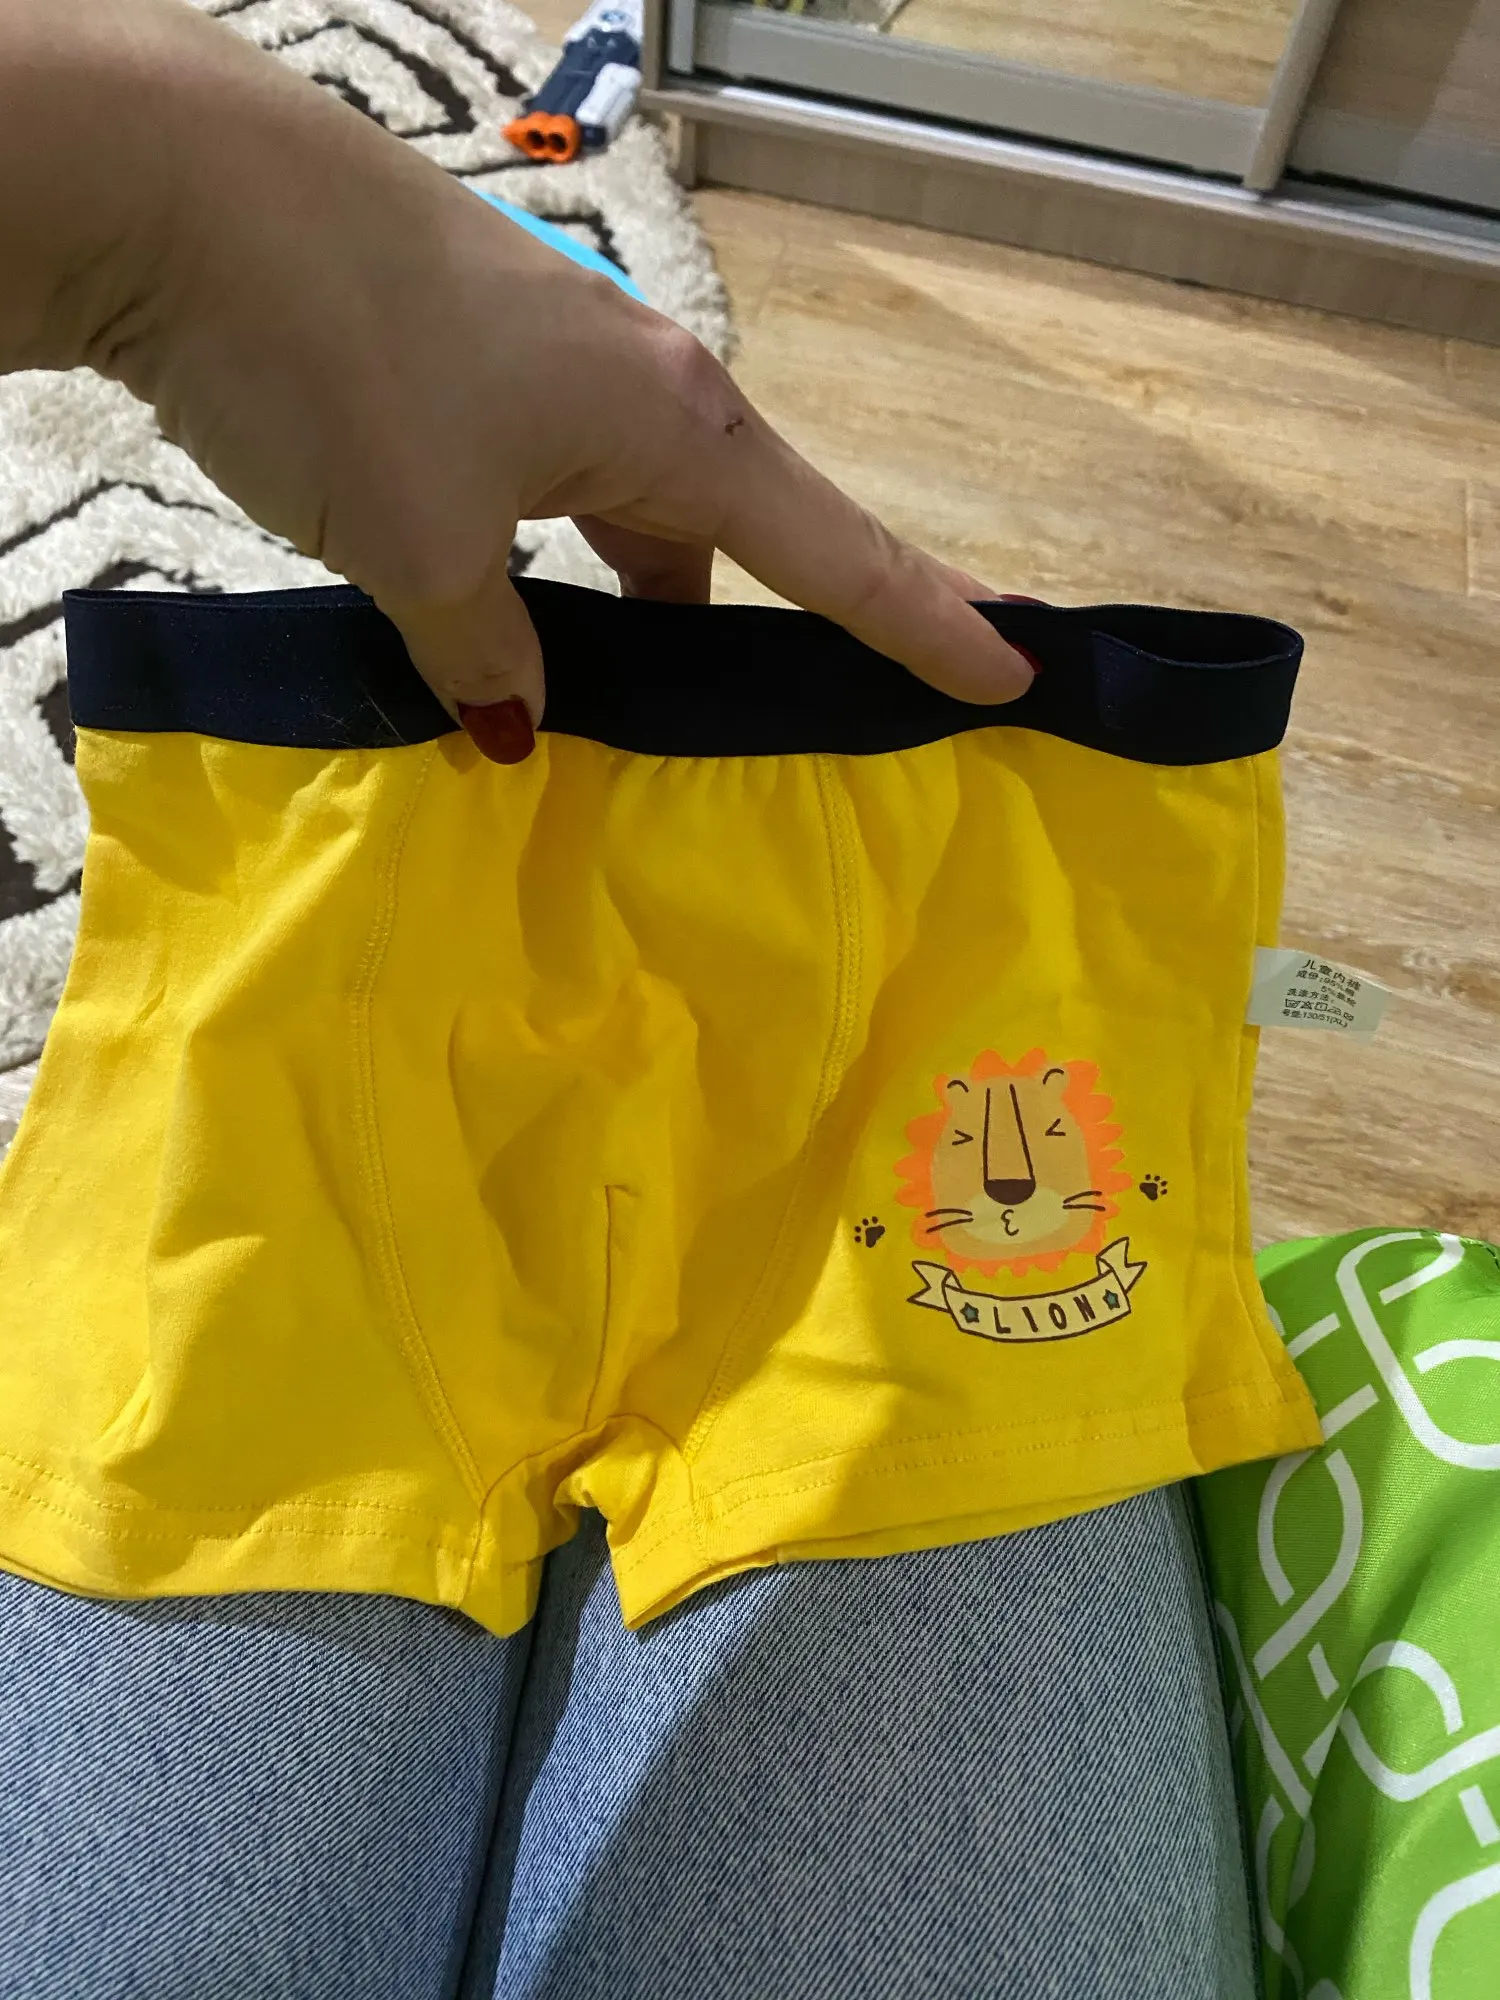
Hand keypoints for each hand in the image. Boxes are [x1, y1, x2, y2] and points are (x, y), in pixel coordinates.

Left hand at [3, 0, 1033, 760]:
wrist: (192, 194)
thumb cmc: (343, 363)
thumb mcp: (422, 547)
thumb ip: (481, 653)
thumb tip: (511, 720)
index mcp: (677, 430)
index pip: (837, 552)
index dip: (926, 623)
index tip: (1013, 670)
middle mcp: (646, 395)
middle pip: (744, 543)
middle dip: (776, 636)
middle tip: (812, 736)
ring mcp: (565, 375)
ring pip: (639, 527)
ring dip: (637, 619)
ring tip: (627, 726)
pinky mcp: (487, 372)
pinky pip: (562, 501)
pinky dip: (555, 576)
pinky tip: (512, 643)